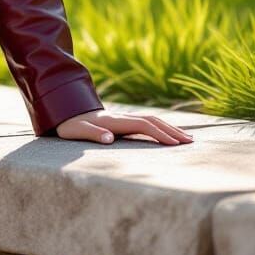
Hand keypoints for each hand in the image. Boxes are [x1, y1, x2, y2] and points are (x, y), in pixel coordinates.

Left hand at [54, 109, 194, 144]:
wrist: (63, 110)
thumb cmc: (69, 124)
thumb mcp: (76, 130)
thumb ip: (92, 133)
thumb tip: (110, 138)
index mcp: (113, 121)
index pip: (142, 125)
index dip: (159, 133)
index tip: (175, 144)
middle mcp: (121, 117)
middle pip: (152, 121)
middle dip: (172, 130)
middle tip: (191, 142)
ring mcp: (122, 118)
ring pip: (150, 120)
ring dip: (169, 127)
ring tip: (186, 138)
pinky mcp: (121, 121)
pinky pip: (145, 122)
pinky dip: (160, 127)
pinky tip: (167, 134)